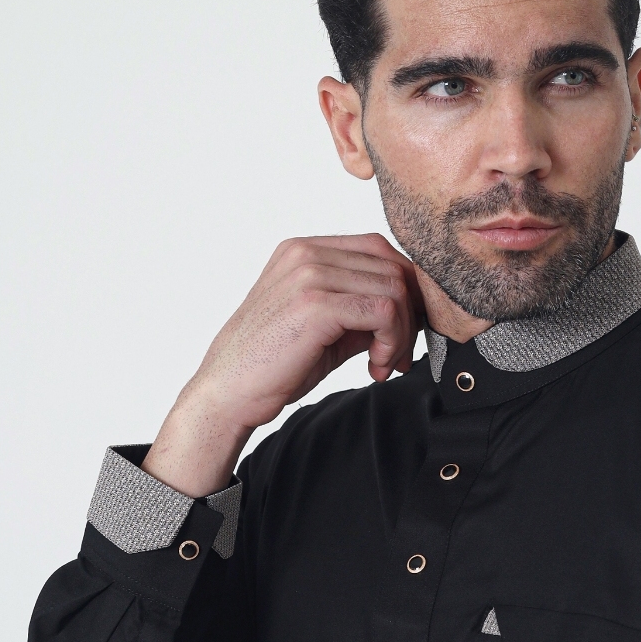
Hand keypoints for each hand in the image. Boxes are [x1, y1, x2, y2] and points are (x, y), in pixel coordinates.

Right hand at [142, 234, 422, 495]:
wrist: (229, 392)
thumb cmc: (273, 365)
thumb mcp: (326, 327)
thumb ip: (362, 309)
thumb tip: (410, 311)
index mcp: (303, 251)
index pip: (378, 249)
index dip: (404, 289)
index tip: (402, 331)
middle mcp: (306, 253)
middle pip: (392, 268)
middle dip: (408, 316)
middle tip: (398, 356)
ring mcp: (310, 274)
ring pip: (394, 290)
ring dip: (400, 334)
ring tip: (383, 364)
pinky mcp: (316, 303)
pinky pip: (384, 312)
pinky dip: (391, 342)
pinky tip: (374, 366)